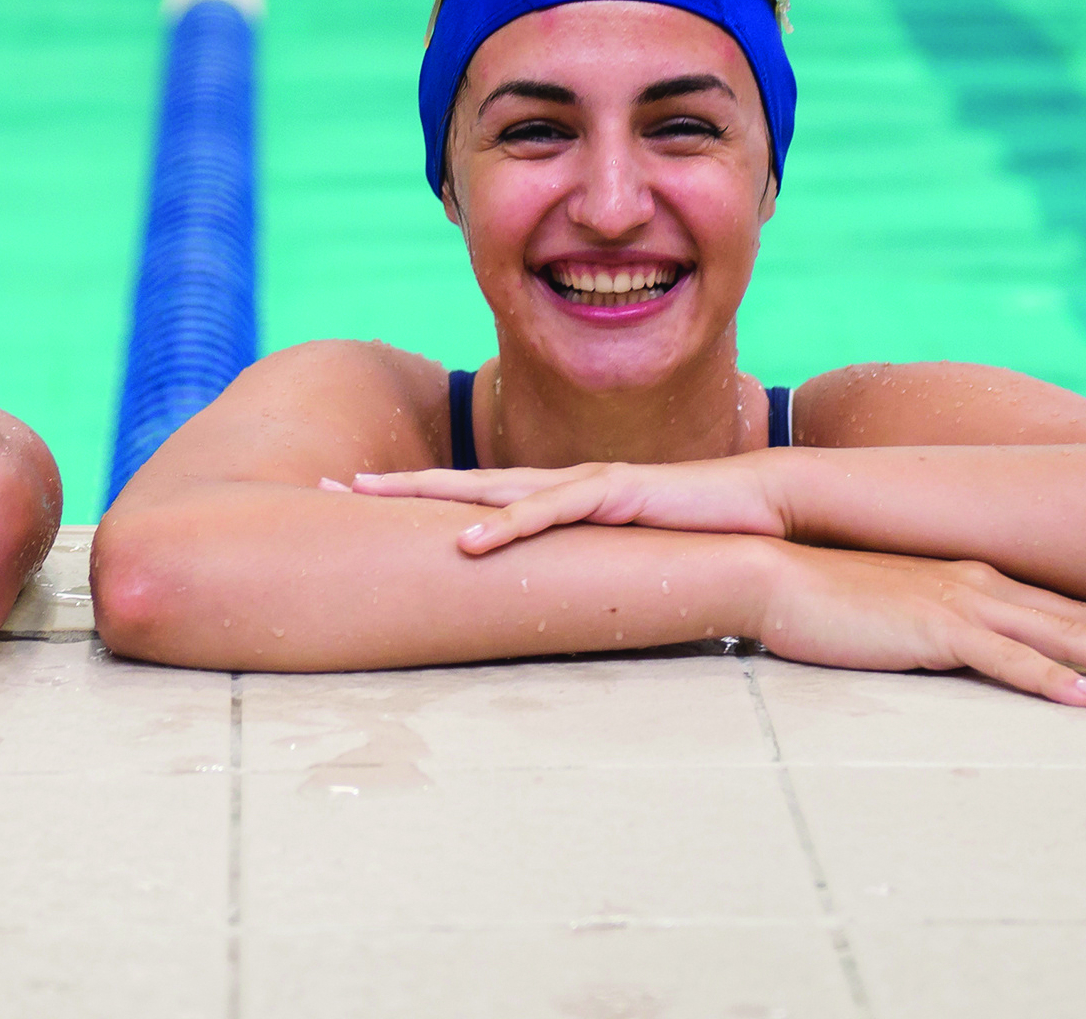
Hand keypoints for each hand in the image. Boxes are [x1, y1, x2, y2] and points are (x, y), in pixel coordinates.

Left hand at [342, 455, 787, 550]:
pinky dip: (505, 526)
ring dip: (427, 495)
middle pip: (458, 480)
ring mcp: (583, 482)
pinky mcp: (615, 494)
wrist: (761, 504)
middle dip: (391, 484)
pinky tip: (467, 541)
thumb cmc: (690, 533)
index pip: (466, 494)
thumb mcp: (618, 557)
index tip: (346, 500)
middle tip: (324, 484)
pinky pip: (550, 511)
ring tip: (369, 500)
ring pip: (490, 486)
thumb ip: (578, 570)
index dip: (407, 497)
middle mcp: (557, 482)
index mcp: (552, 497)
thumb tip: (539, 605)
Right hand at [751, 540, 1085, 706]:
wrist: (771, 572)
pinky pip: (1003, 660)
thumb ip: (941, 622)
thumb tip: (970, 648)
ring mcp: (961, 603)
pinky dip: (1050, 680)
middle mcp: (982, 583)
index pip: (1070, 603)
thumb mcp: (899, 605)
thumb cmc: (826, 593)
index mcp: (977, 577)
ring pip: (1063, 636)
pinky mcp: (933, 629)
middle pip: (1085, 616)